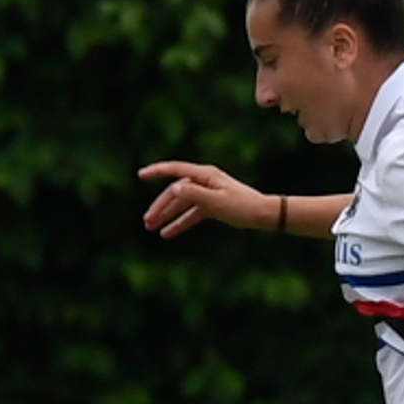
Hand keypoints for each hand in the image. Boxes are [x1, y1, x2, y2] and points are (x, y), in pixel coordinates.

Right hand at [139, 161, 273, 237]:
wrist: (262, 214)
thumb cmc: (242, 206)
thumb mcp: (216, 202)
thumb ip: (194, 195)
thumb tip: (173, 189)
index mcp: (205, 175)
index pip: (175, 170)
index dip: (157, 171)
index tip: (141, 175)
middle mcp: (204, 181)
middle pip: (175, 192)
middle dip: (160, 206)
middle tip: (147, 221)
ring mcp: (207, 193)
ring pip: (181, 204)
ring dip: (167, 215)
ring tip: (152, 227)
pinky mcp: (211, 205)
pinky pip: (191, 213)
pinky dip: (180, 222)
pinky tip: (168, 233)